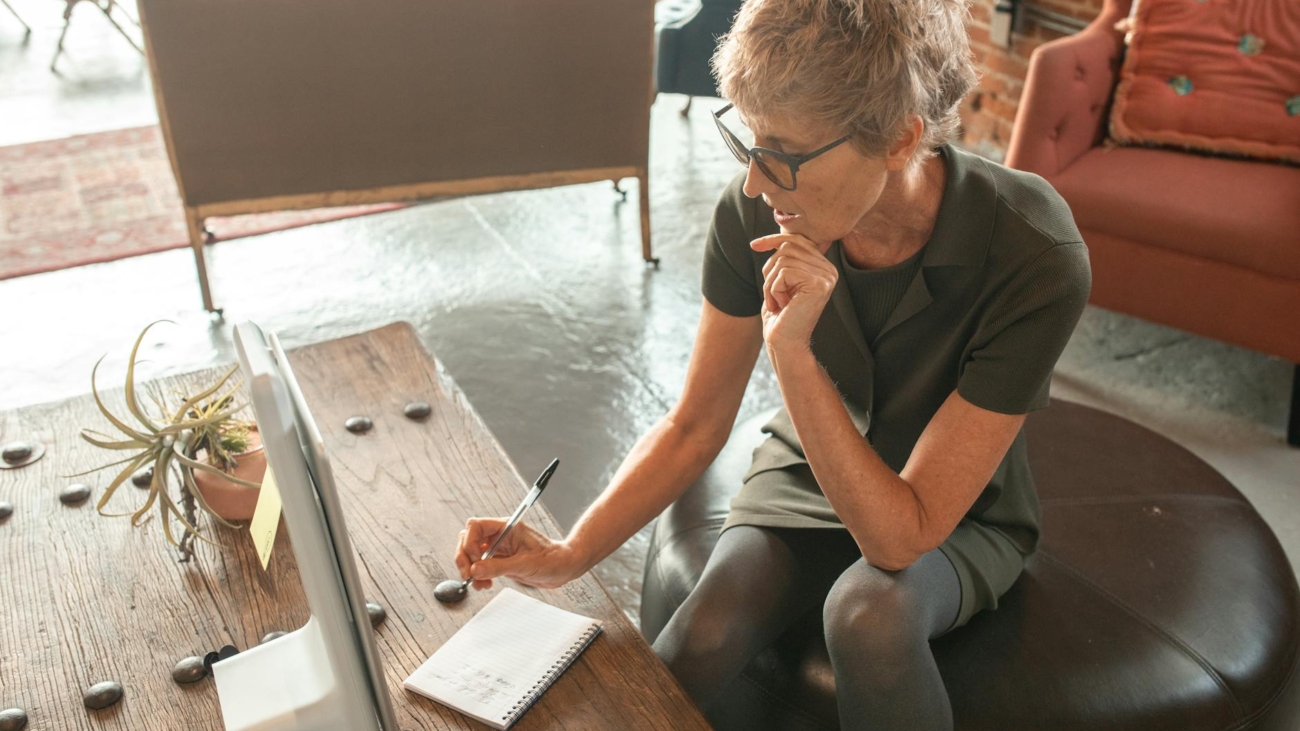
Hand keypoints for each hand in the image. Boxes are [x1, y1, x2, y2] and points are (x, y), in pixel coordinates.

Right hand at [454, 517, 582, 590]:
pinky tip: (485, 584)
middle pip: (468, 539)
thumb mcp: (525, 564)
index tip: (474, 560)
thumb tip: (475, 570)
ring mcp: (498, 549)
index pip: (476, 526)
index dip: (469, 542)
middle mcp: (499, 536)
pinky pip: (480, 566)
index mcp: (506, 527)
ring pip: (471, 554)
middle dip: (464, 557)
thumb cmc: (552, 559)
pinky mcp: (499, 561)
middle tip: (468, 574)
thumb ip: (498, 567)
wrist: (563, 569)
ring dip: (470, 569)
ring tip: (479, 583)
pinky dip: (477, 576)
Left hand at [749, 232, 836, 354]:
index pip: (798, 239)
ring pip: (783, 259)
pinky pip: (784, 272)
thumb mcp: (781, 279)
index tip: (754, 245)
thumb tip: (783, 223)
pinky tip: (782, 306)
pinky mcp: (818, 284)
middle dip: (771, 269)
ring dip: (770, 283)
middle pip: (789, 246)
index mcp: (823, 266)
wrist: (784, 343)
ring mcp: (826, 276)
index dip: (774, 239)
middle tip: (773, 294)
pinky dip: (774, 289)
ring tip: (778, 302)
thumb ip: (786, 255)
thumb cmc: (780, 314)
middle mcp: (829, 269)